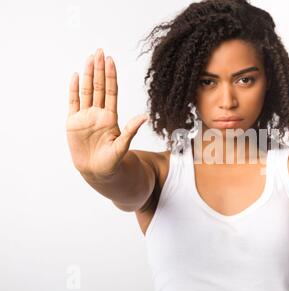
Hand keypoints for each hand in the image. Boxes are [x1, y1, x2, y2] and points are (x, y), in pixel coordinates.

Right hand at [66, 48, 148, 178]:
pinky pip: (73, 103)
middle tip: (100, 51)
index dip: (111, 76)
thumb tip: (145, 116)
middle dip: (99, 69)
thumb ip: (131, 131)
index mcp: (110, 117)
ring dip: (87, 75)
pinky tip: (75, 76)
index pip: (111, 92)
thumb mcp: (122, 146)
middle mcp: (98, 113)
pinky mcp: (73, 123)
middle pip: (98, 87)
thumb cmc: (112, 161)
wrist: (96, 172)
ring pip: (86, 91)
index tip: (111, 61)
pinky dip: (73, 89)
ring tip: (89, 58)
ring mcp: (85, 117)